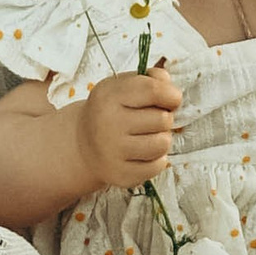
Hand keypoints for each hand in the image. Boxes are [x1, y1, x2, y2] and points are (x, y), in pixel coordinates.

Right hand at [72, 65, 180, 188]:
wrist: (83, 144)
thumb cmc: (111, 110)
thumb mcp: (123, 85)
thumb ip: (152, 79)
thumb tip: (173, 92)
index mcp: (109, 97)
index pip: (153, 91)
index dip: (171, 95)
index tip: (171, 99)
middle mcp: (107, 124)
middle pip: (163, 119)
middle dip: (164, 118)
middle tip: (151, 120)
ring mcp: (112, 152)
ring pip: (163, 144)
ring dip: (162, 139)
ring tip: (148, 136)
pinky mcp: (120, 175)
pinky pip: (158, 166)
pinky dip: (157, 159)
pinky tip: (143, 153)